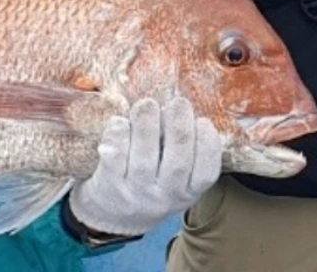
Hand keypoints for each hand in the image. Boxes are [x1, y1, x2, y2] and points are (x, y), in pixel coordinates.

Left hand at [67, 96, 221, 238]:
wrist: (113, 215)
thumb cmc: (153, 183)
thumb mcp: (179, 180)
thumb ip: (187, 150)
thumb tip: (183, 109)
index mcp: (187, 192)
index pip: (206, 174)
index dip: (208, 145)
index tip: (202, 120)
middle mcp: (162, 197)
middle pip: (177, 164)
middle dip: (179, 127)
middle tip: (178, 102)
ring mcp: (135, 194)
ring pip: (145, 160)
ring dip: (148, 125)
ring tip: (148, 104)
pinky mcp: (109, 187)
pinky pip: (114, 161)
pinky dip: (118, 137)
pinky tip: (121, 121)